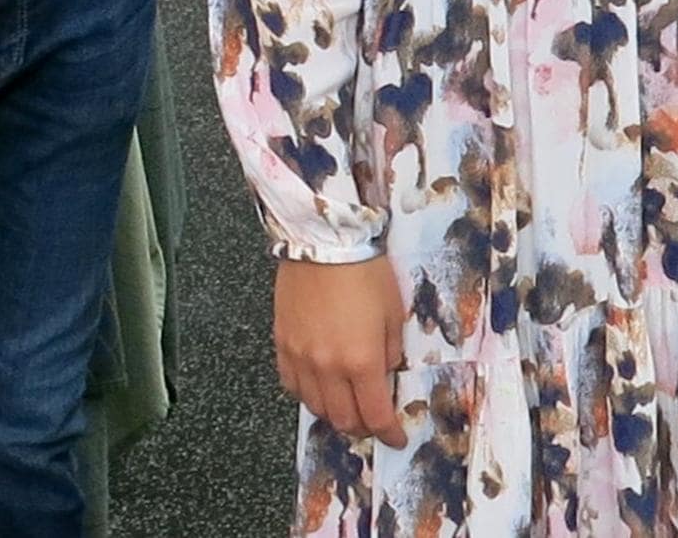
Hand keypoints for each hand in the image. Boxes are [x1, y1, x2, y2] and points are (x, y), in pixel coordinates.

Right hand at [273, 256, 407, 446]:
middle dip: (362, 427)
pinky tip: (318, 386)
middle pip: (343, 418)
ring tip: (347, 405)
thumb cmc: (365, 270)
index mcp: (361, 360)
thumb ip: (390, 350)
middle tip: (373, 422)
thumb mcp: (394, 311)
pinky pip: (291, 385)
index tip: (395, 437)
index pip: (375, 414)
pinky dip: (307, 394)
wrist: (324, 241)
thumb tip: (385, 373)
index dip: (388, 432)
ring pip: (315, 407)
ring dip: (334, 413)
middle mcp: (328, 367)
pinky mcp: (282, 344)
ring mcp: (301, 358)